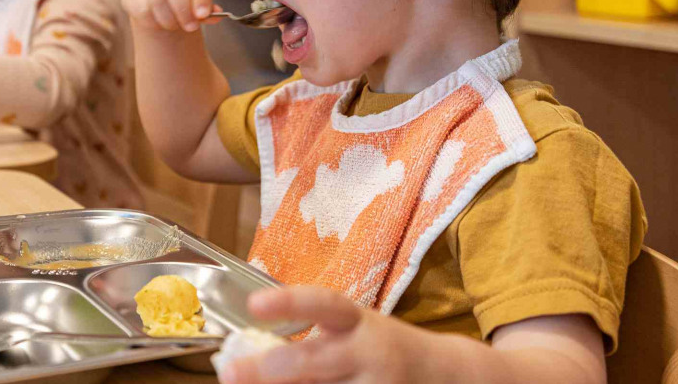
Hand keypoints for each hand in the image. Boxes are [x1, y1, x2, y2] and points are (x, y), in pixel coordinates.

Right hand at [120, 0, 220, 32]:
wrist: (162, 1)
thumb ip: (208, 8)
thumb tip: (215, 15)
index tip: (203, 14)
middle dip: (183, 8)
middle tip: (191, 27)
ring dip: (170, 18)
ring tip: (177, 27)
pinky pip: (142, 9)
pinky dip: (155, 22)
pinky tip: (162, 24)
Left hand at [220, 286, 416, 383]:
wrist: (445, 375)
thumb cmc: (383, 349)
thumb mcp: (353, 331)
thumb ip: (312, 340)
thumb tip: (251, 359)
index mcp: (358, 321)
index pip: (324, 304)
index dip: (290, 302)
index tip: (254, 304)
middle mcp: (370, 353)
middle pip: (317, 360)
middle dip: (271, 369)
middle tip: (231, 372)